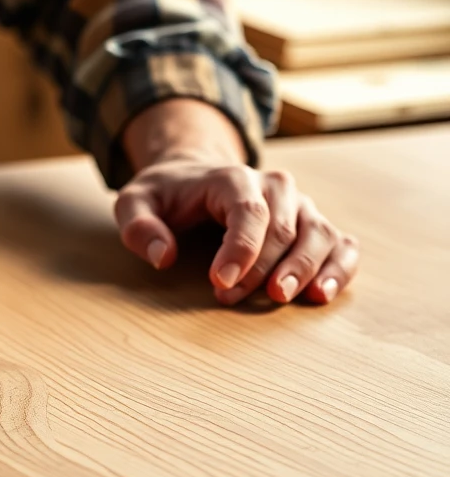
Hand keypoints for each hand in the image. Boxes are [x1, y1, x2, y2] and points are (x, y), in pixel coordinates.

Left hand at [115, 99, 358, 304]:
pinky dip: (339, 268)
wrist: (193, 176)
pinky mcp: (312, 225)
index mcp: (233, 178)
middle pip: (283, 229)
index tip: (219, 284)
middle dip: (260, 269)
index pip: (249, 213)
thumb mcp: (135, 202)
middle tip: (229, 300)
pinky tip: (323, 293)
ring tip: (284, 299)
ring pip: (320, 234)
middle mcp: (275, 187)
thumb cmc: (165, 195)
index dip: (240, 251)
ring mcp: (300, 205)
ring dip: (307, 270)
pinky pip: (340, 244)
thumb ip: (139, 226)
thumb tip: (163, 256)